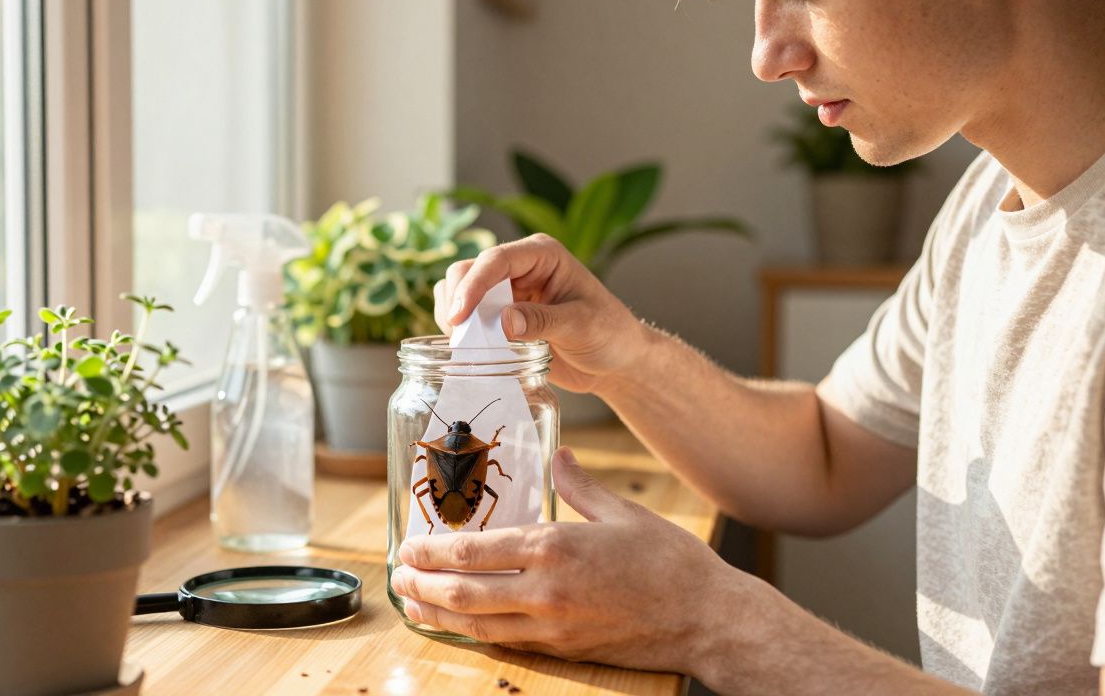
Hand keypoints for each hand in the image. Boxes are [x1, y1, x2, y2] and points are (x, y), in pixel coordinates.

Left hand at [390, 447, 759, 676]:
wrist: (707, 618)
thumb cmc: (671, 562)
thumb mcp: (623, 511)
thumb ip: (579, 485)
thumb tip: (557, 455)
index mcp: (556, 548)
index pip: (476, 551)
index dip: (434, 553)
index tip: (409, 547)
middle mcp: (546, 591)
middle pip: (465, 594)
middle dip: (423, 586)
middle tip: (397, 577)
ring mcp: (553, 626)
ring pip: (479, 624)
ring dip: (439, 615)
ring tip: (413, 603)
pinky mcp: (564, 649)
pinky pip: (506, 641)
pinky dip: (474, 633)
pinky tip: (459, 624)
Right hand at [433, 234, 643, 392]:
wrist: (615, 361)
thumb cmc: (610, 334)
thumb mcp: (581, 326)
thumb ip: (543, 321)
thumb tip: (503, 321)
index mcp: (542, 255)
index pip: (497, 260)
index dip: (473, 285)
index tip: (459, 316)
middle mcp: (520, 267)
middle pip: (468, 270)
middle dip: (458, 301)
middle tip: (460, 338)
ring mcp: (507, 291)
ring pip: (459, 290)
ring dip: (454, 316)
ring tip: (464, 346)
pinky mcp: (499, 315)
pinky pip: (466, 316)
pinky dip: (459, 331)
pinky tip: (469, 350)